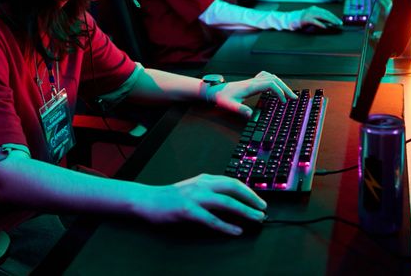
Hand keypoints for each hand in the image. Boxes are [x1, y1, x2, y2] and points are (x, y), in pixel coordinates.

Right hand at [140, 174, 266, 235]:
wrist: (146, 200)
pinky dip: (226, 226)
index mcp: (204, 179)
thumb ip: (210, 193)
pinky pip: (211, 219)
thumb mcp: (193, 190)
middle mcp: (202, 185)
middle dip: (252, 198)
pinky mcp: (187, 210)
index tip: (259, 200)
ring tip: (257, 219)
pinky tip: (236, 231)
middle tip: (263, 209)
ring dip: (245, 211)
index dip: (249, 190)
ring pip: (227, 202)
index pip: (232, 181)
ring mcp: (195, 197)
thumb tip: (232, 203)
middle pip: (234, 187)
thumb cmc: (169, 198)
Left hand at [210, 71, 296, 113]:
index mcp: (251, 86)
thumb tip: (251, 116)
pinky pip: (267, 77)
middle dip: (285, 88)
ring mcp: (253, 80)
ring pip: (272, 77)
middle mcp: (253, 81)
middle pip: (274, 79)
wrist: (215, 90)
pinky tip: (276, 87)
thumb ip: (240, 110)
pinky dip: (274, 81)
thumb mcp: (230, 106)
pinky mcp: (252, 82)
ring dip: (281, 84)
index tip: (283, 102)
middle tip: (294, 98)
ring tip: (288, 93)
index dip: (279, 92)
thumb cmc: (222, 98)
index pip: (270, 84)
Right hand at [295, 5, 341, 29]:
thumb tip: (330, 23)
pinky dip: (320, 24)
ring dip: (329, 20)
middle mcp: (312, 10)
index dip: (333, 16)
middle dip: (333, 18)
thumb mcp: (312, 18)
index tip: (339, 21)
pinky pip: (315, 21)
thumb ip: (320, 19)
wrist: (291, 20)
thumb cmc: (303, 20)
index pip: (326, 12)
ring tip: (334, 24)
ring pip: (322, 16)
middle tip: (339, 23)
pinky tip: (325, 27)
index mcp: (314, 9)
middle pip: (325, 13)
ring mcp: (309, 14)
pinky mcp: (306, 19)